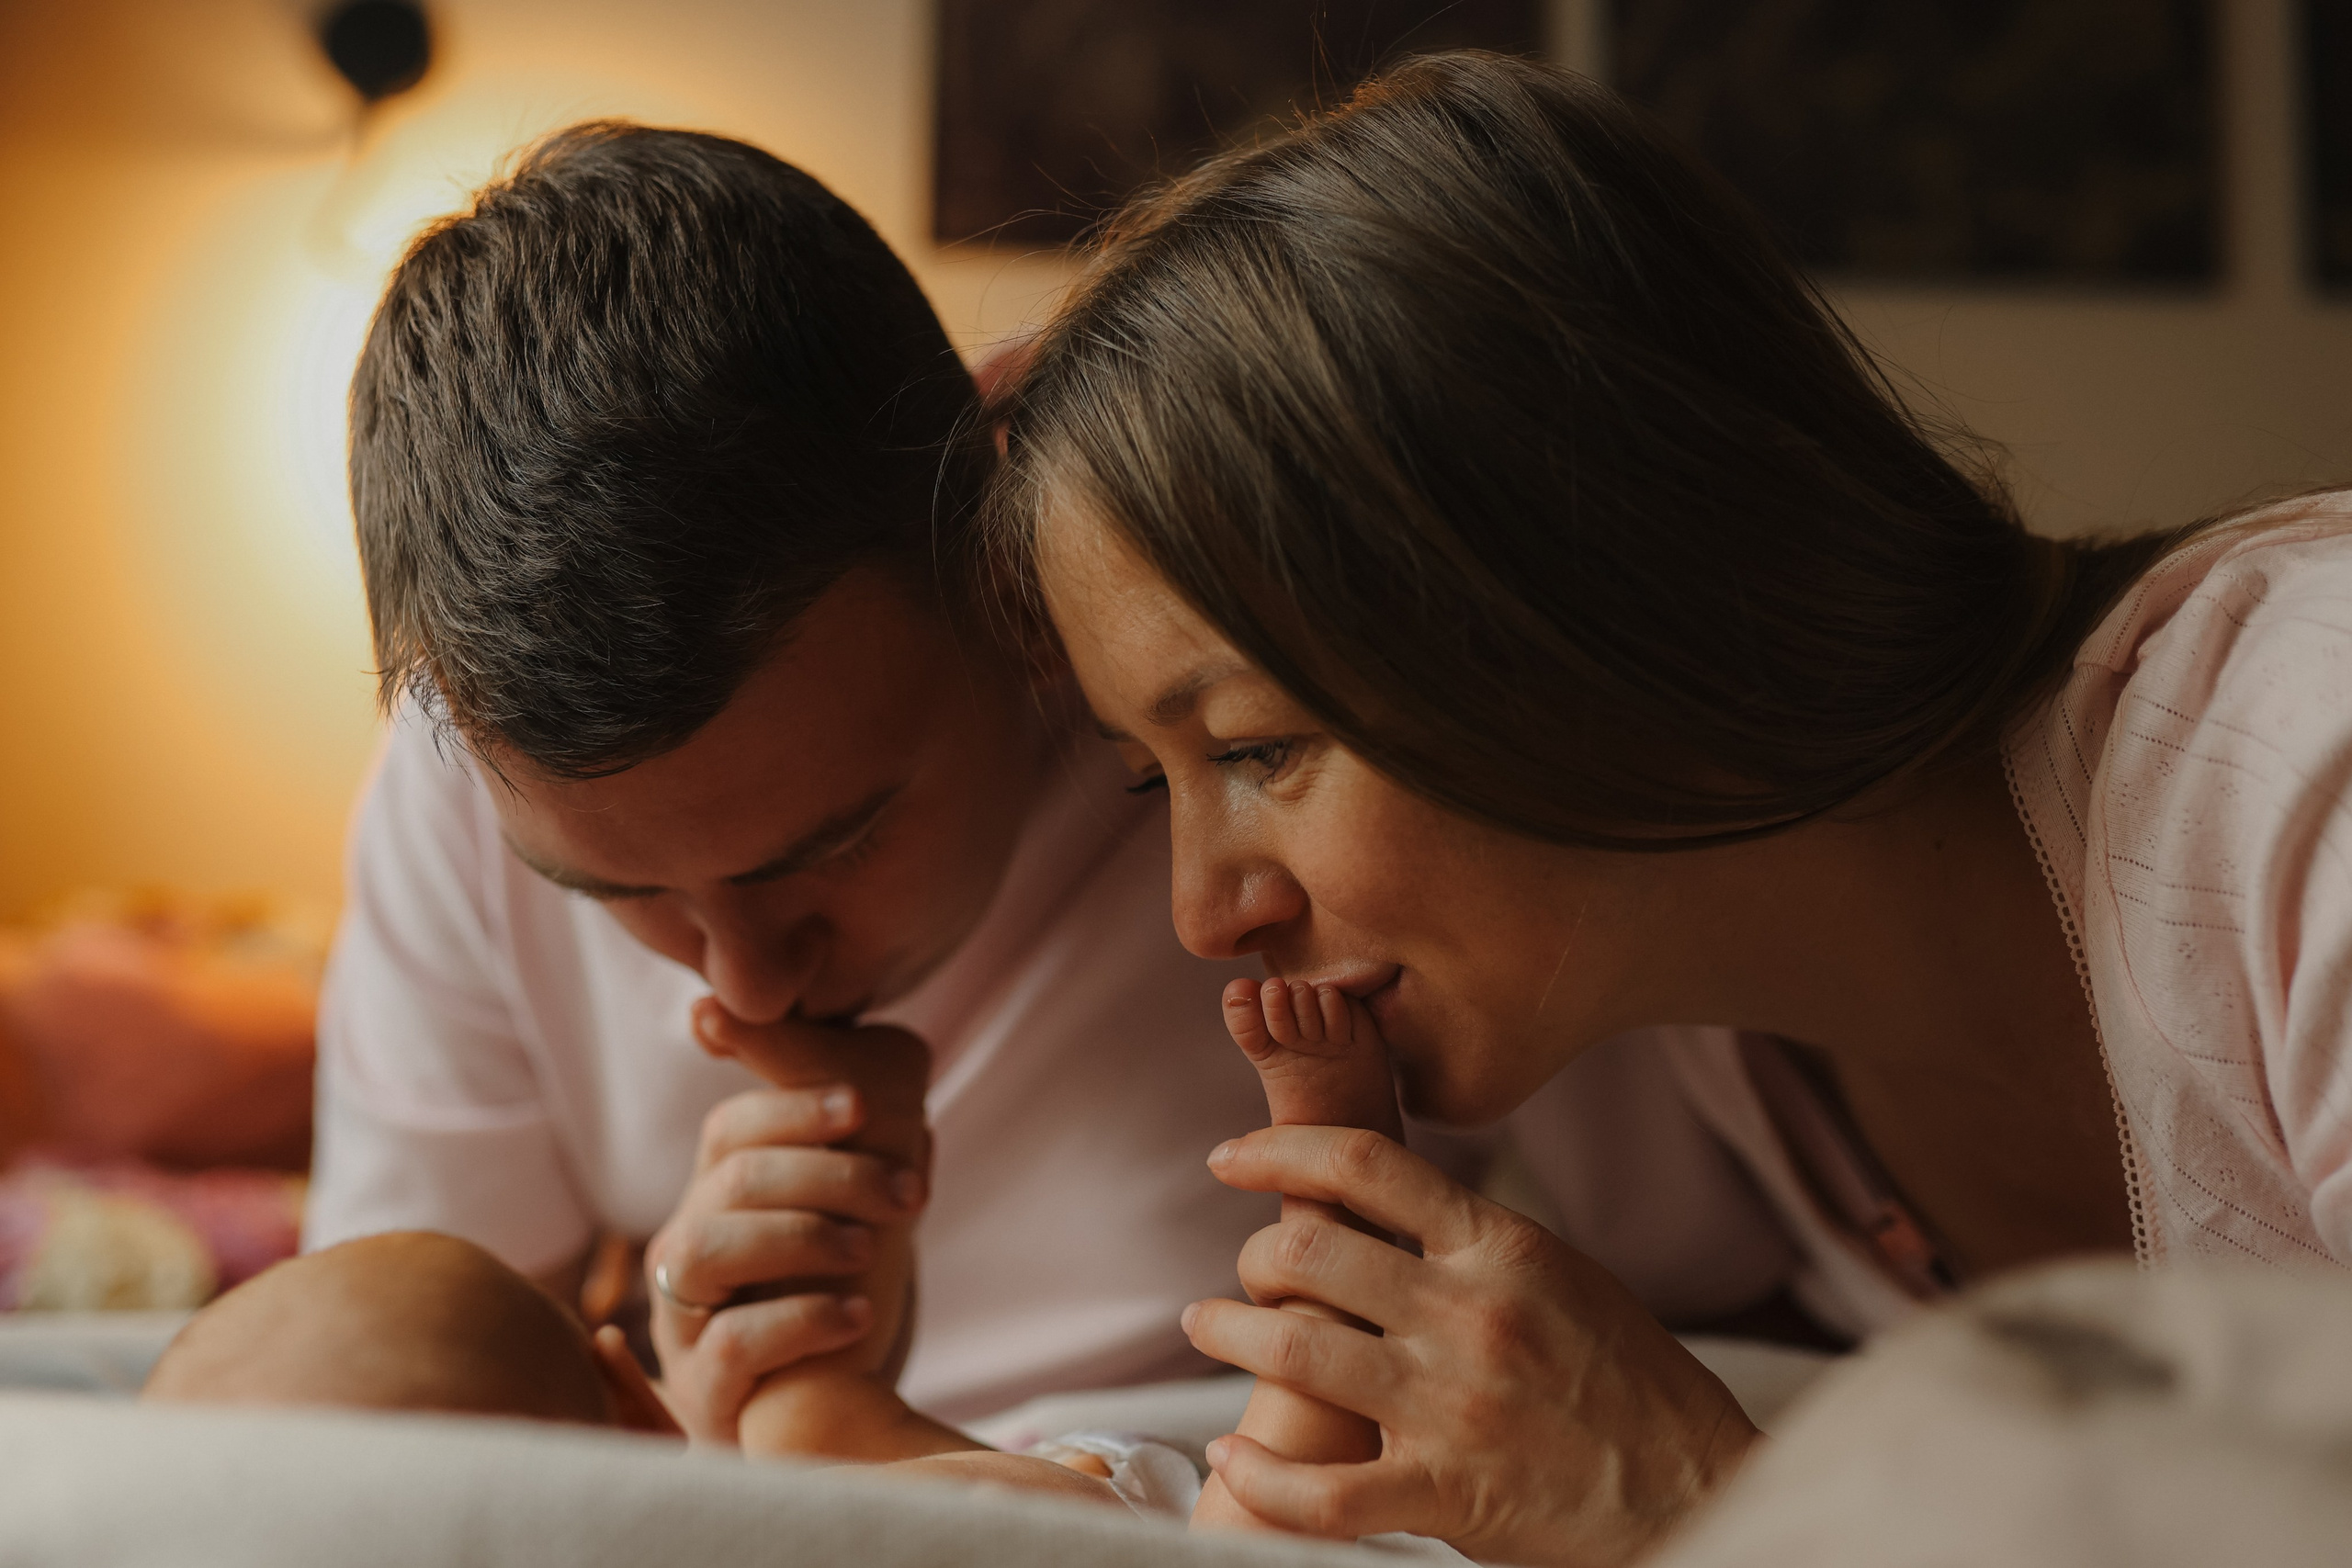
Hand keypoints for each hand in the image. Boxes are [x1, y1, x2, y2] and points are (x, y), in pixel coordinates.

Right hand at [645, 1007, 929, 1444]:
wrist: (801, 1415)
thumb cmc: (821, 1297)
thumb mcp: (839, 1217)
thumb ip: (856, 1156)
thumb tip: (903, 1083)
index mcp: (719, 1194)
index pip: (732, 1126)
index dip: (793, 1105)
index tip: (864, 1105)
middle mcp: (688, 1243)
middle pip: (733, 1177)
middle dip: (828, 1172)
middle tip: (907, 1192)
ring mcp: (685, 1315)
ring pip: (709, 1247)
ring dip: (803, 1235)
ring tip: (871, 1251)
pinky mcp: (704, 1385)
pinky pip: (734, 1340)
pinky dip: (803, 1319)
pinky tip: (858, 1316)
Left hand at [1185, 1125, 1759, 1565]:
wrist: (1695, 1487)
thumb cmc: (1625, 1378)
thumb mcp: (1557, 1274)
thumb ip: (1468, 1240)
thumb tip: (1375, 1199)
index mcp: (1500, 1247)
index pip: (1365, 1164)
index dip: (1279, 1152)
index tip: (1231, 1160)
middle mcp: (1470, 1314)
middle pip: (1310, 1251)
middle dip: (1253, 1255)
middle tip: (1244, 1274)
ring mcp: (1454, 1404)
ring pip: (1295, 1350)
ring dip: (1228, 1334)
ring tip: (1208, 1327)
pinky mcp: (1447, 1492)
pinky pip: (1321, 1491)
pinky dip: (1258, 1472)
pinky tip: (1232, 1454)